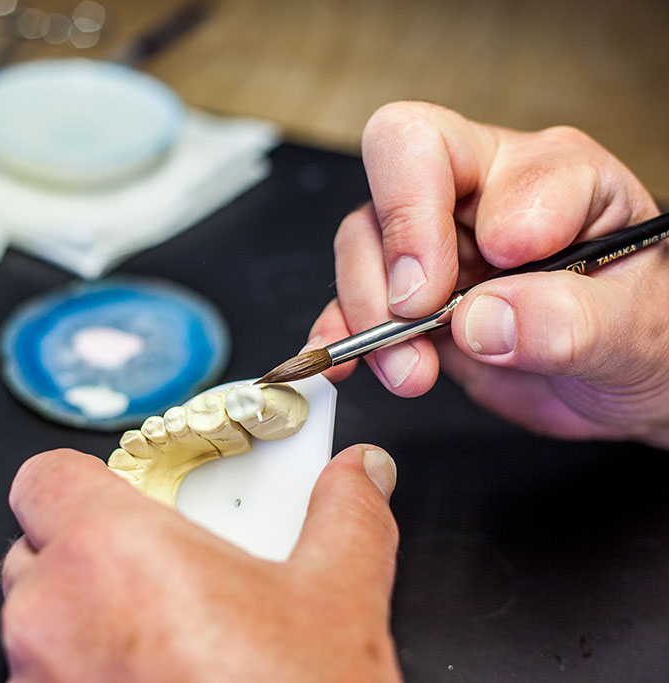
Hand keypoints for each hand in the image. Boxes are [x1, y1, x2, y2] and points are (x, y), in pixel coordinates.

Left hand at [1, 445, 401, 682]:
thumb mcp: (336, 600)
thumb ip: (344, 516)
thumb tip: (359, 475)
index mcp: (112, 547)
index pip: (47, 476)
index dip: (86, 481)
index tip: (127, 497)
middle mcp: (54, 610)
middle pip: (41, 547)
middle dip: (93, 554)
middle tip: (162, 573)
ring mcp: (37, 675)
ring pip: (38, 618)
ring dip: (85, 619)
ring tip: (164, 639)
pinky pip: (43, 676)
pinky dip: (82, 673)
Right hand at [309, 101, 668, 446]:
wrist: (630, 384)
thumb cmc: (648, 336)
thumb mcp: (637, 330)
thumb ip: (572, 320)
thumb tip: (483, 319)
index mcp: (546, 173)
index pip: (451, 150)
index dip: (433, 218)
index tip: (461, 294)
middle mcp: (485, 195)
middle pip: (393, 170)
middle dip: (392, 248)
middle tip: (414, 314)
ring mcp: (441, 245)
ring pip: (363, 240)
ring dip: (371, 312)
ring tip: (413, 372)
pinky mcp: (413, 299)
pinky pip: (352, 301)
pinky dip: (340, 333)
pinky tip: (342, 362)